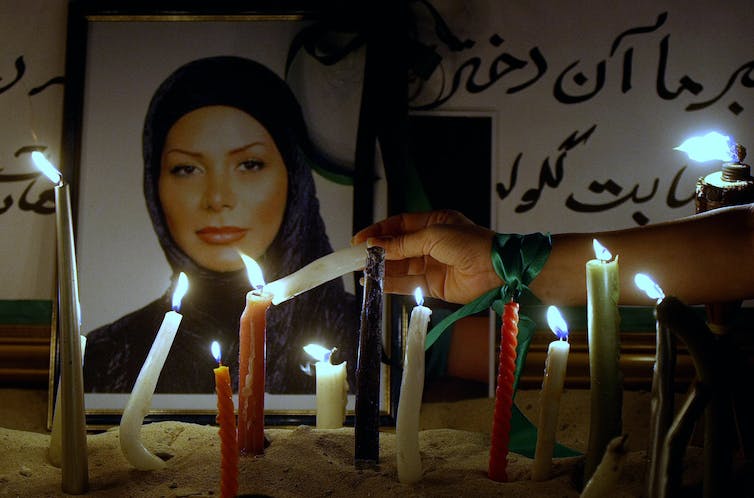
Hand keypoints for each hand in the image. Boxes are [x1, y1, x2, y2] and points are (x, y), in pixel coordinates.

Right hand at [351, 210, 502, 303]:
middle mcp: (431, 243)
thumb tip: (375, 246)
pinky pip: (408, 284)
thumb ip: (402, 244)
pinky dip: (392, 284)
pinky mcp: (434, 285)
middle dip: (378, 251)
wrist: (495, 270)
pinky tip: (376, 283)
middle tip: (356, 257)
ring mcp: (432, 264)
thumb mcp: (432, 236)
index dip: (378, 232)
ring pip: (401, 266)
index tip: (359, 240)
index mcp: (434, 222)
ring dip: (382, 269)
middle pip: (398, 247)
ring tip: (362, 271)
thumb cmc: (470, 243)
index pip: (399, 225)